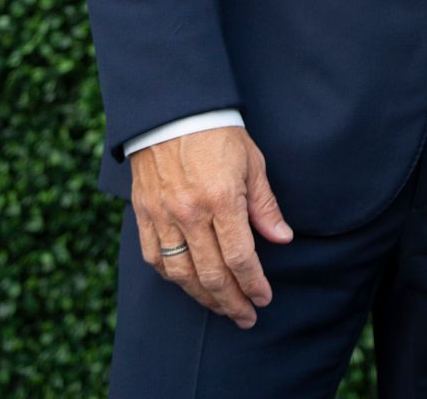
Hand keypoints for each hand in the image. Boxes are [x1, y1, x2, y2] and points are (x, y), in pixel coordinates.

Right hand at [129, 125, 293, 328]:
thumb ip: (265, 205)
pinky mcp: (144, 214)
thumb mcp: (252, 162)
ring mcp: (163, 215)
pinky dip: (173, 278)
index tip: (264, 298)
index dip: (254, 284)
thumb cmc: (218, 133)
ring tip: (221, 307)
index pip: (240, 258)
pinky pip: (155, 259)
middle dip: (232, 302)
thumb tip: (282, 238)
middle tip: (246, 316)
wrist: (172, 110)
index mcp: (221, 198)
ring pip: (182, 275)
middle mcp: (190, 212)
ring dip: (203, 298)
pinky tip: (188, 285)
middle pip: (211, 275)